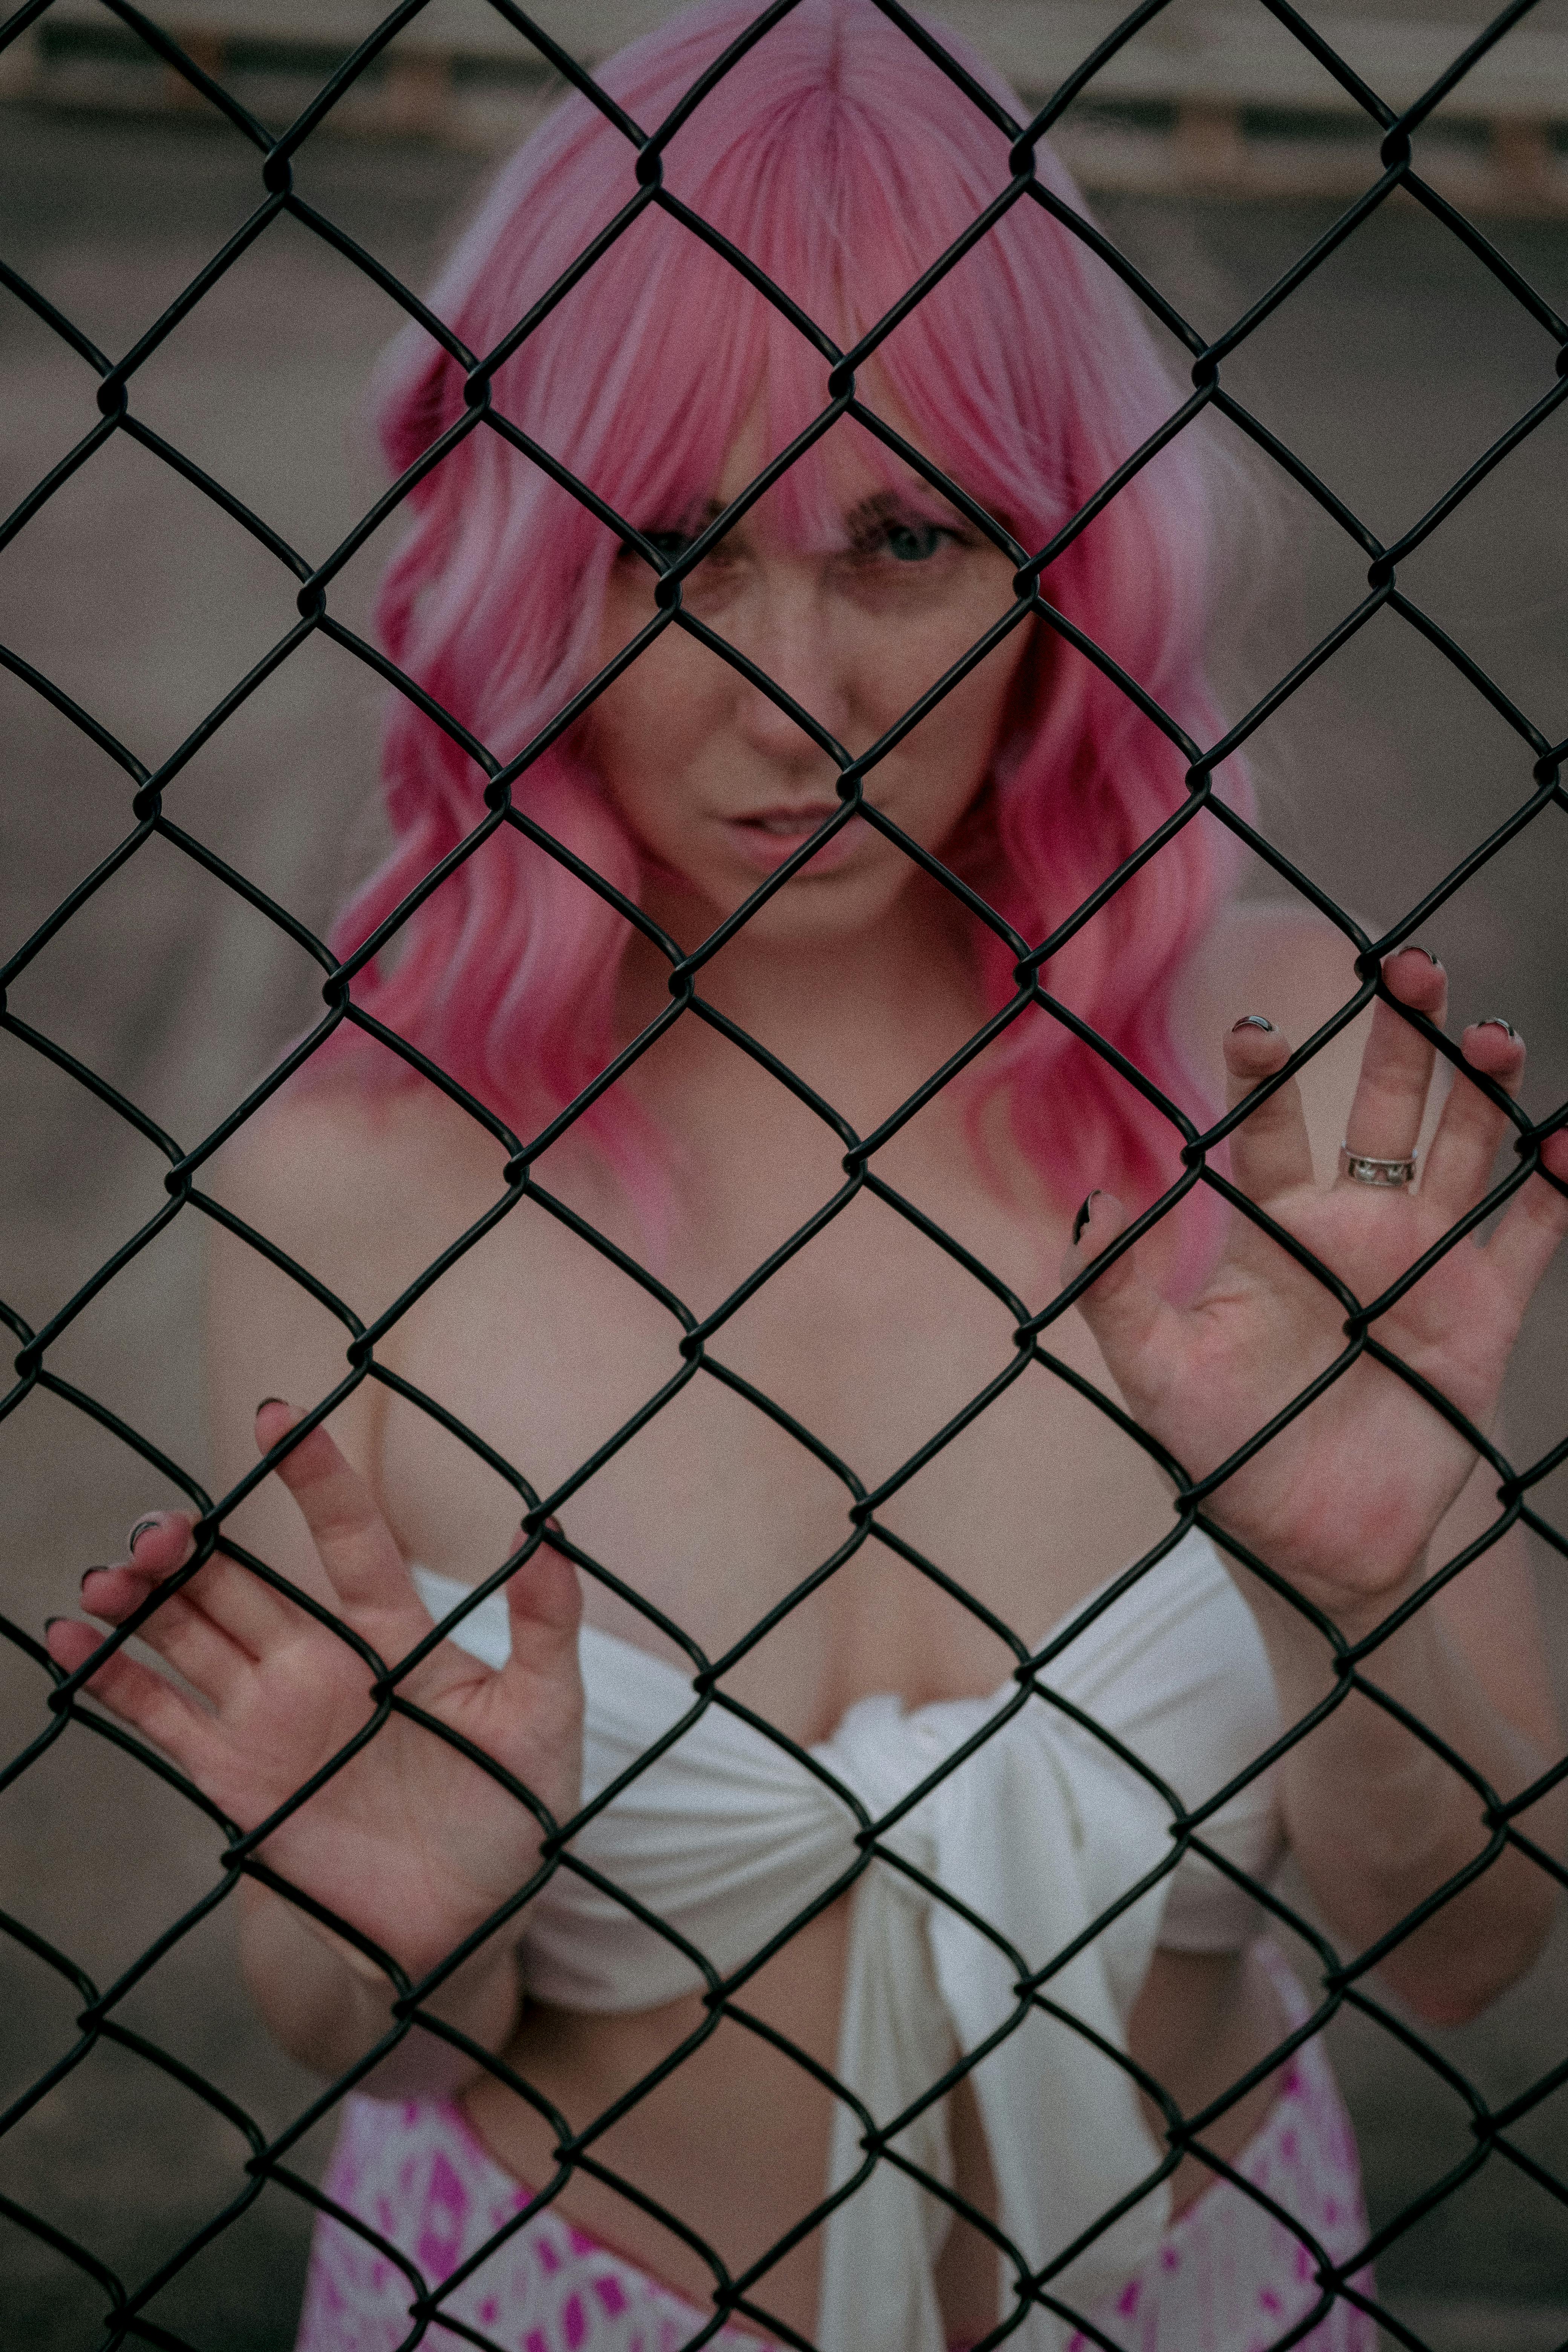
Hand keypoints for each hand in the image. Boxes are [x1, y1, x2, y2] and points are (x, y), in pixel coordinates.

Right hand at [45, 1402, 583, 1982]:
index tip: (278, 1417)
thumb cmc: (514, 1815)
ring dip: (144, 1599)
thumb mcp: (546, 1716)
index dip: (315, 1477)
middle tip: (160, 1528)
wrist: (464, 1928)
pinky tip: (67, 1639)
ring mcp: (270, 1716)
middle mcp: (321, 1662)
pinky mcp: (234, 1777)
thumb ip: (548, 1626)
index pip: (351, 1536)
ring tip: (110, 1572)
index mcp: (395, 1637)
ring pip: (190, 1633)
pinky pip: (160, 1714)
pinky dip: (111, 1677)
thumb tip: (548, 1533)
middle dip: (194, 1548)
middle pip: (243, 1582)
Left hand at [1066, 949, 1567, 1627]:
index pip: (1270, 1131)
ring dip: (1480, 1088)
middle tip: (1410, 967)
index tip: (1256, 1029)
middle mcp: (1352, 1231)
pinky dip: (1554, 1184)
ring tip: (1492, 1031)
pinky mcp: (1481, 1312)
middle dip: (1399, 1038)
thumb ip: (1118, 1289)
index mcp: (1273, 1233)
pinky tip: (1567, 1139)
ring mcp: (1422, 1264)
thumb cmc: (1224, 1457)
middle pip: (1381, 1109)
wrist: (1309, 1548)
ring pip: (1461, 1149)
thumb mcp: (1154, 1373)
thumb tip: (1094, 1202)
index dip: (1267, 1075)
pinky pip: (1529, 1234)